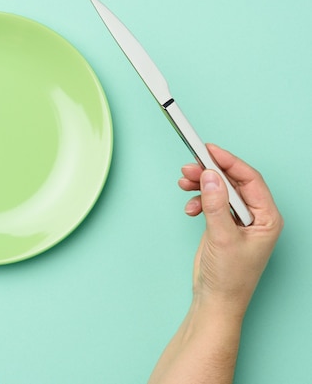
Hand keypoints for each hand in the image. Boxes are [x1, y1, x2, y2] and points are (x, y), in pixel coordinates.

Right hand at [179, 144, 282, 315]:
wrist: (215, 300)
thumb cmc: (229, 277)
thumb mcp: (222, 238)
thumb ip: (216, 205)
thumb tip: (210, 176)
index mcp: (267, 218)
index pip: (250, 179)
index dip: (229, 162)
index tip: (209, 150)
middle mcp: (255, 216)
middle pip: (233, 181)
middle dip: (210, 172)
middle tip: (188, 167)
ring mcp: (238, 220)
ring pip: (220, 190)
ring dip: (201, 185)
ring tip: (183, 183)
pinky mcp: (223, 225)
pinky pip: (211, 202)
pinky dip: (198, 200)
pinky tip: (190, 207)